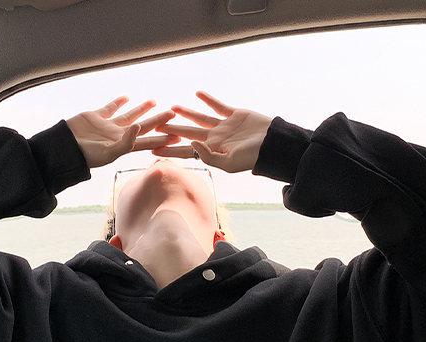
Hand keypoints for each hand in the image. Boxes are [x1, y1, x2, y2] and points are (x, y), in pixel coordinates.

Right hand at [66, 97, 178, 168]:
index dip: (162, 138)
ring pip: (129, 115)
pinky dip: (118, 102)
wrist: (64, 149)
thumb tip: (140, 127)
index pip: (148, 141)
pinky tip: (127, 97)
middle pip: (143, 127)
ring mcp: (107, 126)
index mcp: (124, 146)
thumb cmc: (86, 156)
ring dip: (142, 109)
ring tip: (154, 101)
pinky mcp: (96, 116)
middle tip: (173, 112)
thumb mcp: (108, 153)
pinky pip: (110, 107)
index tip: (177, 134)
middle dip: (158, 120)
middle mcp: (118, 136)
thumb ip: (125, 142)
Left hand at [152, 91, 272, 172]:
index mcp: (212, 151)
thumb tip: (193, 144)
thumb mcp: (229, 163)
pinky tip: (197, 94)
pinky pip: (218, 106)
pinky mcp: (234, 114)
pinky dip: (208, 100)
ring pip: (200, 118)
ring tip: (171, 108)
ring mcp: (224, 126)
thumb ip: (209, 156)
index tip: (153, 148)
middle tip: (155, 125)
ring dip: (186, 113)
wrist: (273, 144)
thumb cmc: (252, 158)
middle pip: (188, 133)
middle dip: (172, 130)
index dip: (170, 149)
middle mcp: (215, 139)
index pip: (186, 151)